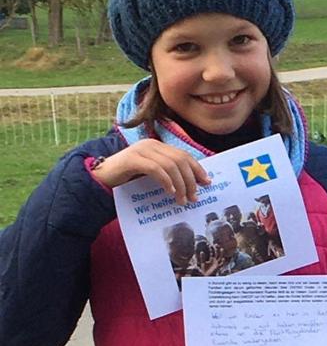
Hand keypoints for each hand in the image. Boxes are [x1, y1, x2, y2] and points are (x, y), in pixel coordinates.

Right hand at [93, 139, 209, 204]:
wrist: (100, 178)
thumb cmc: (128, 179)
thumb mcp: (152, 175)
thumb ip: (168, 174)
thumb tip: (192, 186)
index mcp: (158, 147)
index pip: (184, 155)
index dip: (198, 169)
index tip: (207, 183)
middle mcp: (151, 145)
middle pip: (180, 160)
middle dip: (191, 180)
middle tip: (194, 197)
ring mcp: (141, 150)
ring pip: (170, 165)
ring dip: (180, 184)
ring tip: (183, 199)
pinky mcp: (132, 159)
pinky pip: (155, 169)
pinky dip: (166, 181)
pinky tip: (170, 192)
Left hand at [200, 243, 227, 275]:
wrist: (206, 276)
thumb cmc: (204, 270)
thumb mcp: (203, 263)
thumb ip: (202, 257)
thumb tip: (201, 252)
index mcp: (211, 259)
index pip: (212, 252)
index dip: (211, 249)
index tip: (209, 245)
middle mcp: (215, 261)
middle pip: (217, 253)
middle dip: (217, 249)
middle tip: (216, 244)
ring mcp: (217, 264)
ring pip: (220, 257)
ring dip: (221, 254)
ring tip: (221, 249)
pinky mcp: (218, 268)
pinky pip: (221, 265)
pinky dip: (223, 262)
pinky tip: (223, 259)